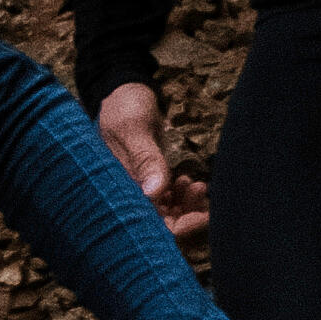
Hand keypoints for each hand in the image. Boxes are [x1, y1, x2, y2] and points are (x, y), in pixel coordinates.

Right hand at [97, 79, 205, 239]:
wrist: (122, 92)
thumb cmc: (122, 107)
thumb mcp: (134, 129)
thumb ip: (145, 159)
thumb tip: (156, 192)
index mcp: (118, 189)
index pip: (148, 225)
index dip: (178, 227)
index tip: (202, 215)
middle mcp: (128, 194)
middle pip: (161, 224)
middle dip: (187, 215)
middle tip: (202, 191)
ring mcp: (140, 189)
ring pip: (168, 213)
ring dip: (187, 204)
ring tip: (197, 184)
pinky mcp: (149, 181)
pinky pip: (169, 200)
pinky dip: (183, 195)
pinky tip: (189, 181)